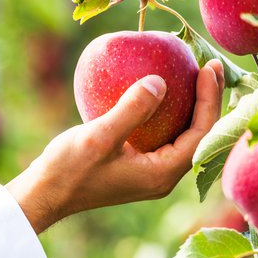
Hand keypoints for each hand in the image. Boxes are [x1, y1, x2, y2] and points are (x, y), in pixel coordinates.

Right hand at [6, 59, 223, 233]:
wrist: (47, 192)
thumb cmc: (70, 169)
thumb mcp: (99, 137)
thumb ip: (132, 110)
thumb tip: (160, 81)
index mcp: (162, 173)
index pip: (200, 133)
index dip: (209, 99)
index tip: (207, 67)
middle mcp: (163, 174)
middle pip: (198, 134)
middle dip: (208, 100)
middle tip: (210, 65)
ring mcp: (150, 169)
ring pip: (182, 133)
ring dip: (190, 104)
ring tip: (194, 75)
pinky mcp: (137, 162)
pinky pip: (161, 133)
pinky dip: (167, 111)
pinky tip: (158, 90)